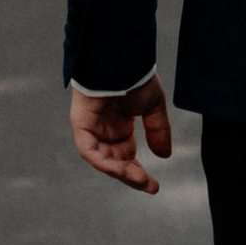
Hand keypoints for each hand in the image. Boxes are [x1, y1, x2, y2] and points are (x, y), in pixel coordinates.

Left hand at [70, 75, 171, 193]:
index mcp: (119, 127)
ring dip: (120, 172)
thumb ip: (158, 131)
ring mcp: (91, 129)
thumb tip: (164, 156)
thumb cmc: (135, 77)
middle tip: (149, 186)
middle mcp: (104, 131)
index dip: (139, 172)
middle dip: (131, 176)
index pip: (126, 157)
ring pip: (102, 160)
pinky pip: (88, 150)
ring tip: (139, 180)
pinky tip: (119, 168)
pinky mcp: (80, 124)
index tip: (155, 186)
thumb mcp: (153, 107)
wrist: (121, 58)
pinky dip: (103, 161)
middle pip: (115, 162)